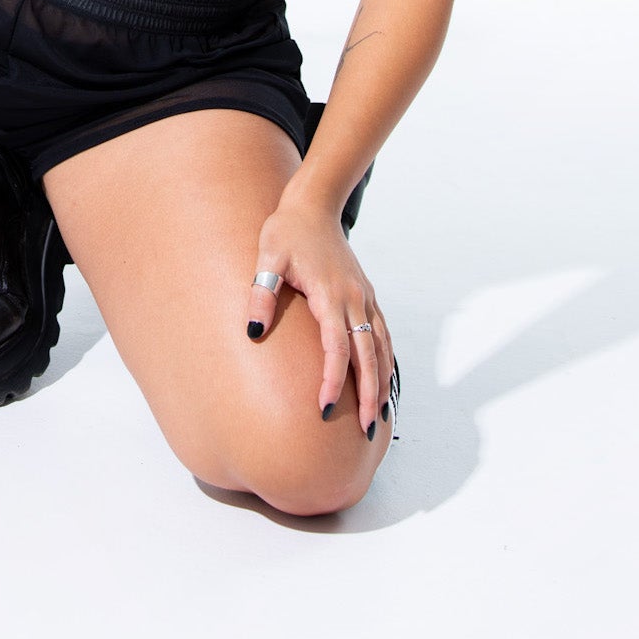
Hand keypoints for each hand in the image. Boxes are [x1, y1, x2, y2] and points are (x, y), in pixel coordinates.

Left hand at [245, 196, 394, 439]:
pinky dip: (386, 361)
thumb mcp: (267, 258)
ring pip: (381, 349)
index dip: (334, 381)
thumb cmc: (286, 230)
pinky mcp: (366, 296)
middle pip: (368, 357)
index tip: (325, 410)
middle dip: (369, 396)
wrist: (313, 205)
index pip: (337, 349)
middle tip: (367, 433)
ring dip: (382, 383)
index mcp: (331, 295)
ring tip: (380, 419)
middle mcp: (354, 300)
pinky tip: (384, 382)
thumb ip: (260, 294)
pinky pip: (382, 335)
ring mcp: (364, 298)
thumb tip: (251, 333)